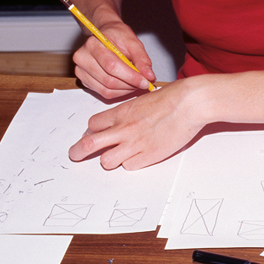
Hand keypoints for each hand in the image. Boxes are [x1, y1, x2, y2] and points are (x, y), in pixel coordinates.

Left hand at [68, 80, 204, 170]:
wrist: (189, 103)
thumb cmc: (172, 97)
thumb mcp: (143, 98)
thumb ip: (130, 110)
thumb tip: (124, 117)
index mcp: (122, 112)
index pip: (93, 125)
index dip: (91, 131)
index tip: (93, 135)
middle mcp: (124, 129)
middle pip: (89, 144)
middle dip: (78, 151)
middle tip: (74, 155)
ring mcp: (135, 144)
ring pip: (106, 161)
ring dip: (109, 160)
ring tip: (116, 157)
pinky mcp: (148, 156)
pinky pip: (129, 166)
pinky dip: (131, 163)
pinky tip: (139, 156)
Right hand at [72, 19, 156, 98]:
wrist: (105, 36)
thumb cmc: (117, 37)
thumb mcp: (133, 42)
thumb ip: (142, 59)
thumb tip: (149, 76)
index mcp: (93, 44)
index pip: (111, 66)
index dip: (130, 76)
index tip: (145, 81)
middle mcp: (83, 58)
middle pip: (109, 80)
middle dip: (130, 84)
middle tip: (144, 83)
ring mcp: (81, 71)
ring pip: (107, 90)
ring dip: (126, 90)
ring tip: (136, 83)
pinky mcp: (85, 81)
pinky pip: (104, 93)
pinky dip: (119, 92)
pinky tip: (126, 85)